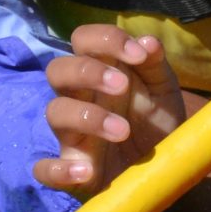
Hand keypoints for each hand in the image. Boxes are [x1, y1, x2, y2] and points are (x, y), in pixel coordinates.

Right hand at [34, 25, 184, 198]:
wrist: (165, 167)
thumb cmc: (156, 122)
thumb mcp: (163, 90)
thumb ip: (155, 66)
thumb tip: (147, 42)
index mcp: (101, 71)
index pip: (84, 39)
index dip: (106, 40)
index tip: (139, 55)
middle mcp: (80, 98)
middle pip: (58, 70)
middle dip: (87, 71)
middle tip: (122, 86)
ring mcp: (73, 134)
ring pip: (55, 112)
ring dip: (86, 117)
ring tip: (123, 130)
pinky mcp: (71, 171)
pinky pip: (45, 170)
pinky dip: (58, 170)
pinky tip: (86, 171)